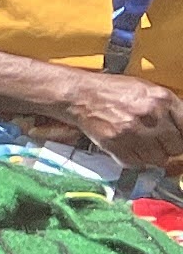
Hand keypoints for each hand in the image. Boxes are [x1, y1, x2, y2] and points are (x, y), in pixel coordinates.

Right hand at [58, 67, 182, 169]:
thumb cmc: (113, 91)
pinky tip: (128, 147)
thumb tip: (181, 128)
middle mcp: (150, 114)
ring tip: (141, 145)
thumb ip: (168, 108)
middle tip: (157, 142)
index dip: (181, 136)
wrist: (80, 95)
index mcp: (161, 98)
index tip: (176, 139)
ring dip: (152, 155)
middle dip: (168, 147)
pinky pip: (137, 163)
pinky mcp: (117, 145)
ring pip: (158, 159)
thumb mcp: (146, 90)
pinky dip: (134, 160)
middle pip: (176, 147)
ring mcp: (133, 131)